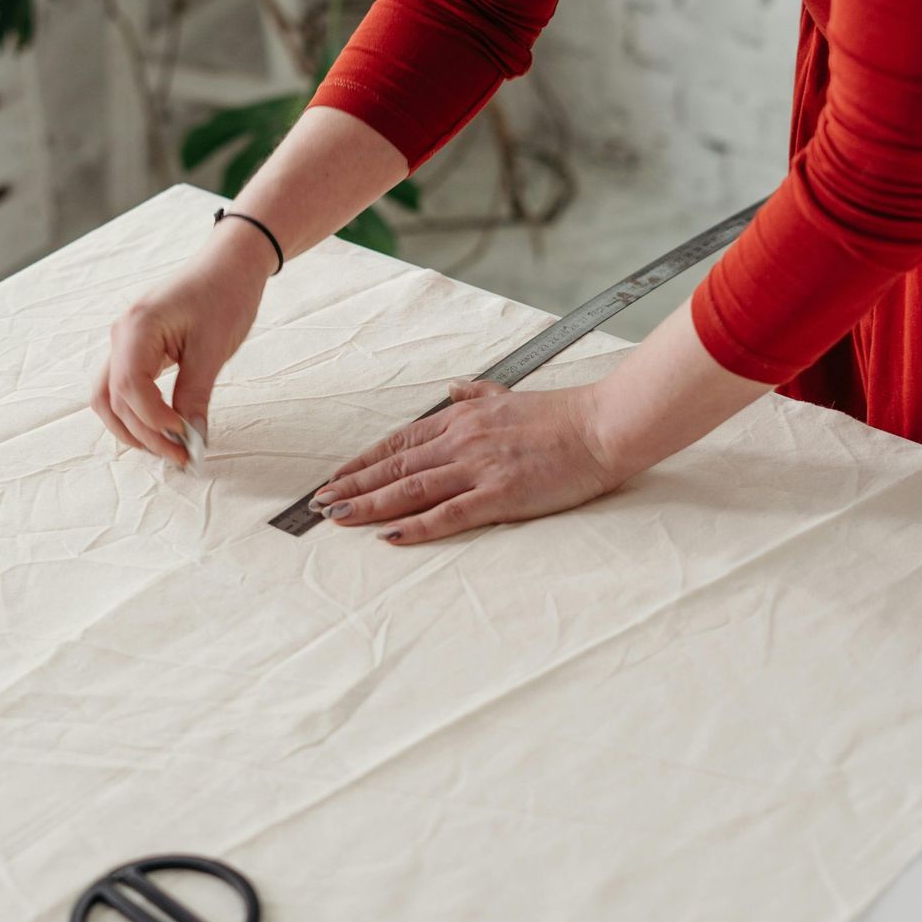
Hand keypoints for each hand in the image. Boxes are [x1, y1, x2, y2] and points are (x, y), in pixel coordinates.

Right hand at [92, 234, 270, 464]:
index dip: (155, 422)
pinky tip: (163, 428)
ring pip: (110, 397)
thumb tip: (191, 438)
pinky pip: (123, 387)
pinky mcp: (136, 348)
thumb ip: (196, 394)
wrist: (229, 263)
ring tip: (168, 449)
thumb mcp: (214, 348)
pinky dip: (137, 412)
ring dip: (134, 428)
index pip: (130, 389)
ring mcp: (124, 342)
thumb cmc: (224, 294)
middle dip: (145, 433)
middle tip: (180, 457)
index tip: (185, 441)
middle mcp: (121, 335)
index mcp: (137, 328)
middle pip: (114, 399)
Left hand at [309, 379, 621, 544]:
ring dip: (370, 504)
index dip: (364, 462)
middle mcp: (462, 440)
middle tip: (319, 502)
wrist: (602, 426)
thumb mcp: (509, 394)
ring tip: (338, 517)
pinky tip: (389, 535)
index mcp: (462, 418)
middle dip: (354, 485)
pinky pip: (448, 513)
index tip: (337, 476)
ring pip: (410, 489)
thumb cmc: (561, 415)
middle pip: (395, 467)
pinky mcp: (499, 493)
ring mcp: (479, 467)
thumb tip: (453, 387)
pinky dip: (415, 524)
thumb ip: (477, 393)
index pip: (400, 442)